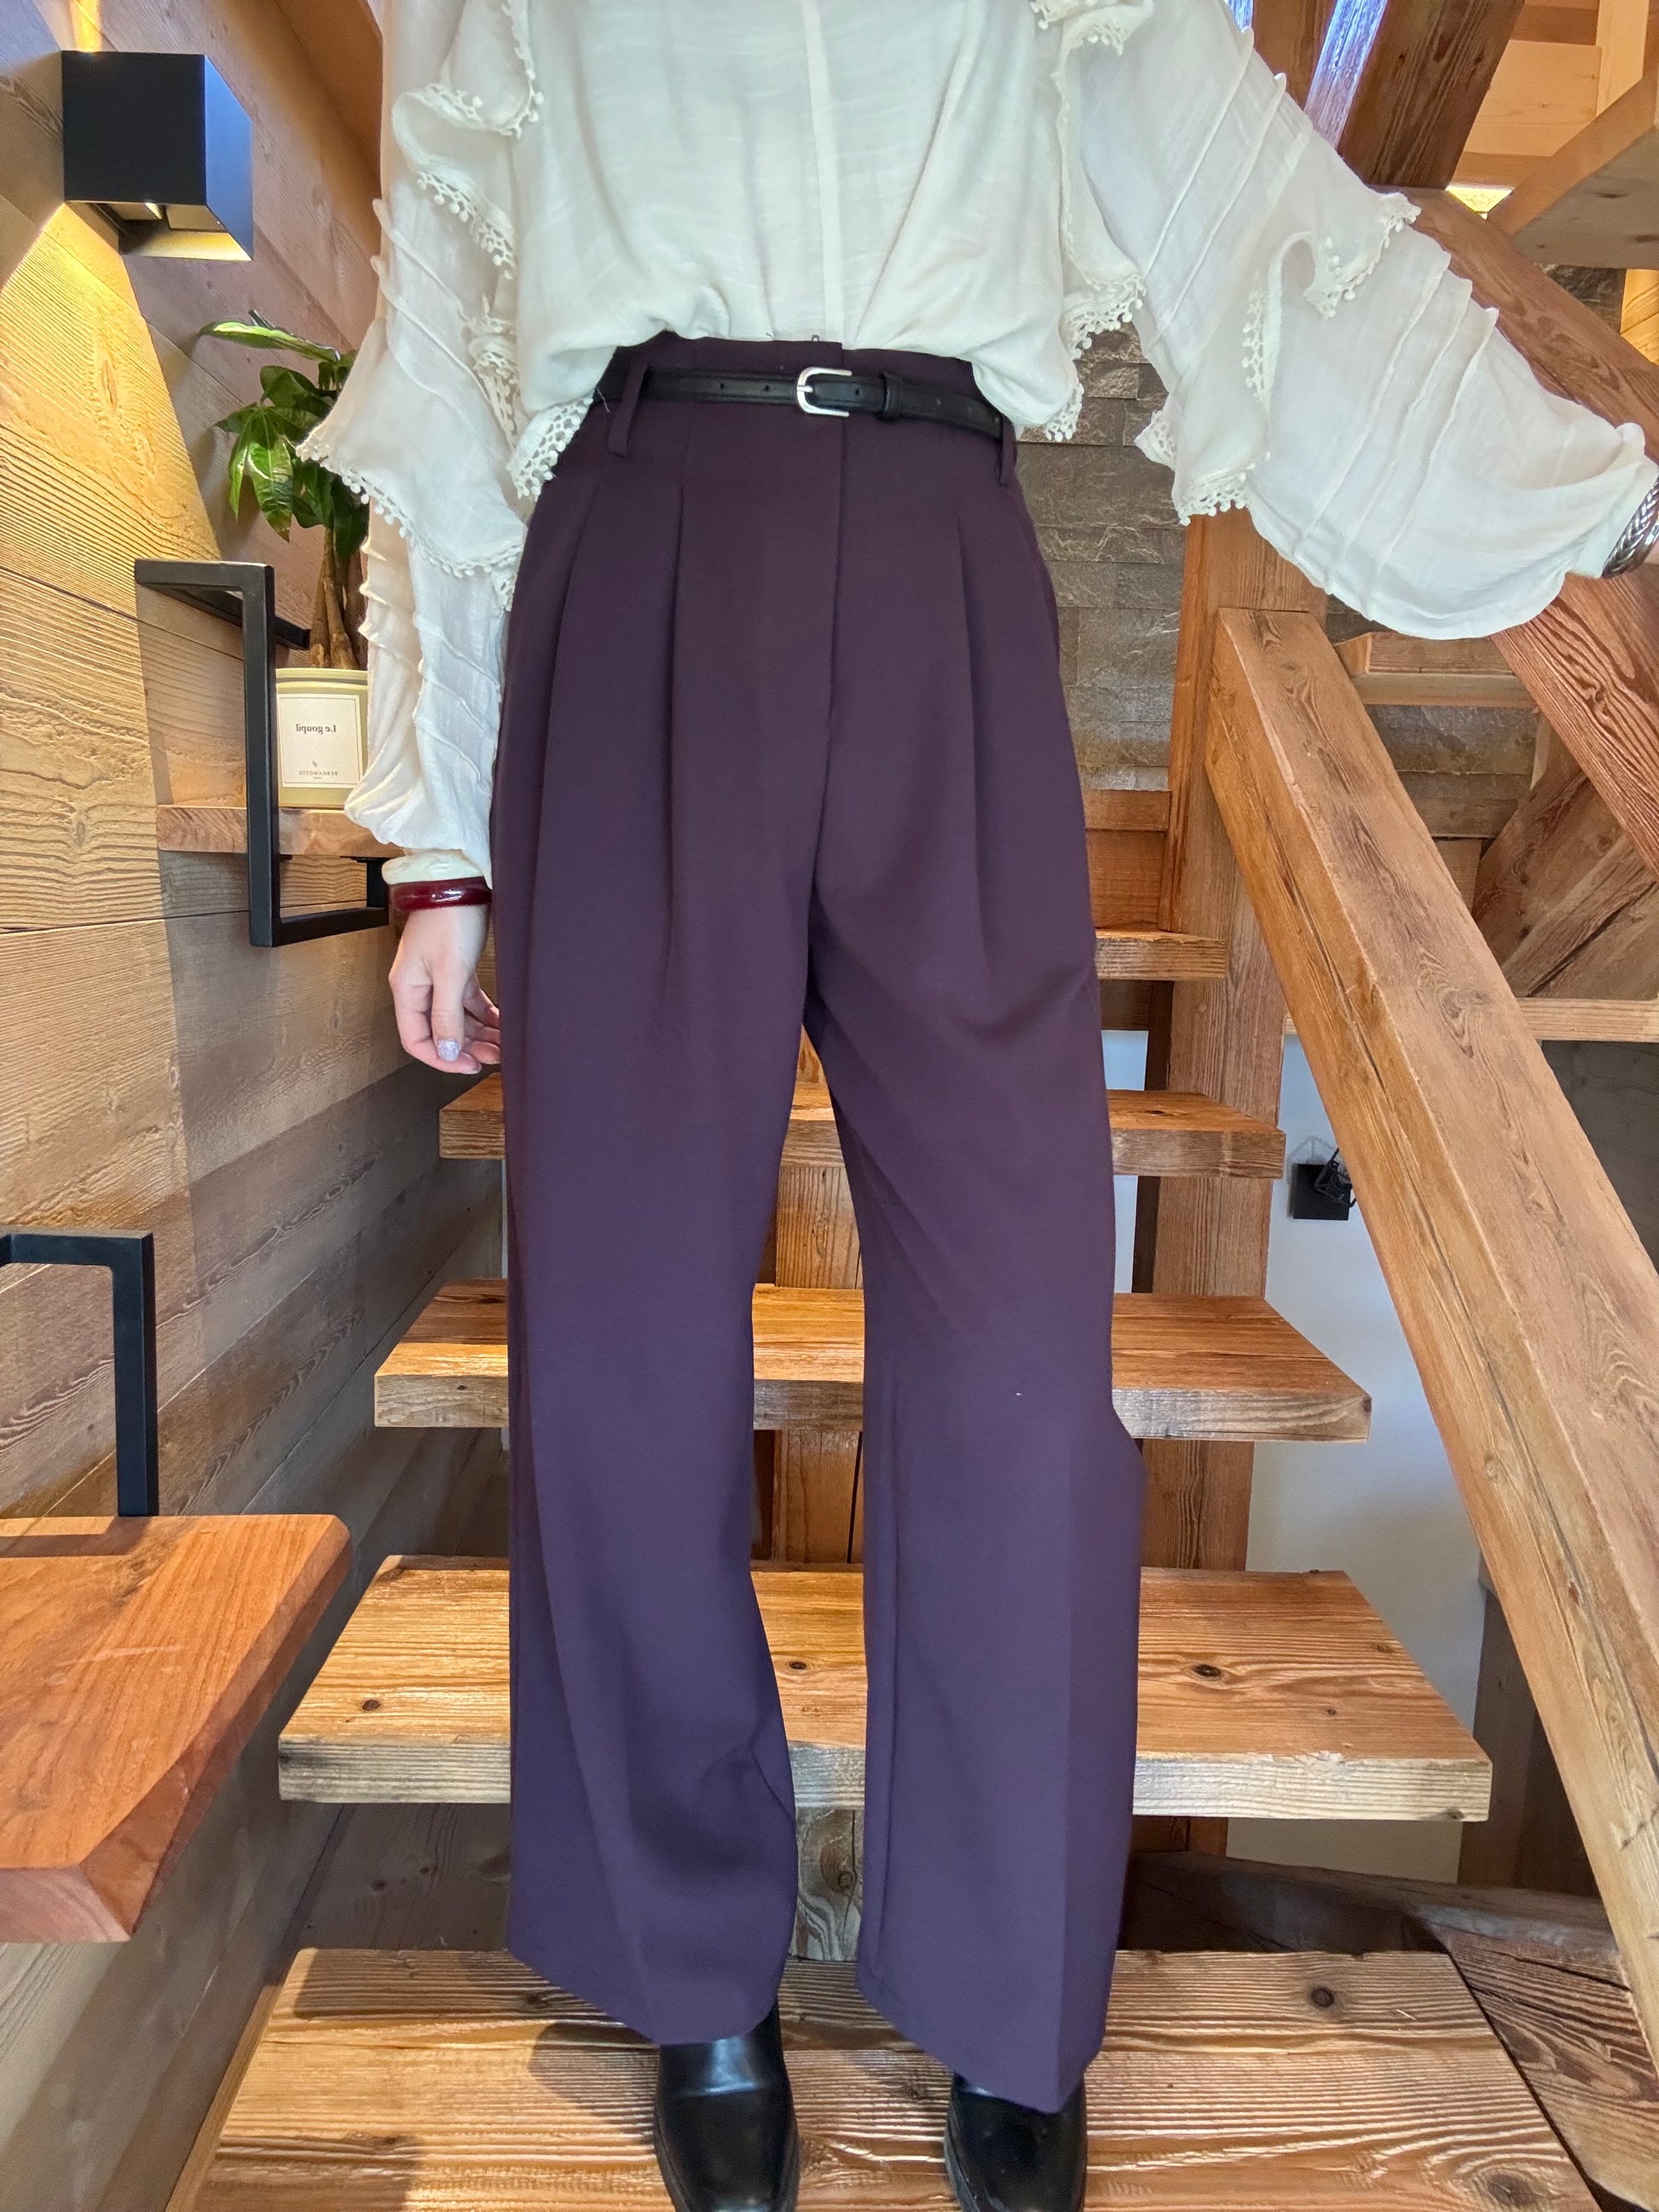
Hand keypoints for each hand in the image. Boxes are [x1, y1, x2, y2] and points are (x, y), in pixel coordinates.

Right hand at [388, 903, 500, 1073]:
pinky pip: (468, 1002)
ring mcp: (437, 979)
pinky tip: (502, 1024)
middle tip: (495, 1056)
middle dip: (467, 1047)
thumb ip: (446, 1016)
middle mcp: (419, 988)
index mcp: (408, 991)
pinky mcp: (456, 969)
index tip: (470, 1065)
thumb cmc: (449, 922)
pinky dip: (485, 1015)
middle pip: (440, 1032)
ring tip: (504, 1044)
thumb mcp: (449, 973)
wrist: (460, 883)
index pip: (416, 1040)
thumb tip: (445, 1052)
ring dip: (479, 1033)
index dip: (442, 1059)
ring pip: (457, 1018)